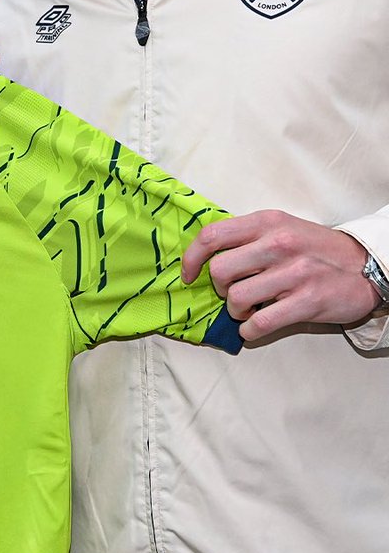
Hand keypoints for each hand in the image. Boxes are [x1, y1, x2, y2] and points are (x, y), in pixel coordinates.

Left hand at [182, 209, 379, 340]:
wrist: (365, 266)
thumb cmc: (315, 248)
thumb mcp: (281, 226)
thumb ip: (247, 235)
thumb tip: (207, 254)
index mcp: (266, 222)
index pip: (212, 235)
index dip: (191, 258)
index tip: (188, 273)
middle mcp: (277, 244)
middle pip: (219, 271)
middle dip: (218, 288)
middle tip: (229, 292)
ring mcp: (293, 274)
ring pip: (236, 298)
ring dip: (235, 311)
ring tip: (247, 309)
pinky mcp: (306, 302)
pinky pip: (260, 323)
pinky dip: (249, 330)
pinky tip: (254, 327)